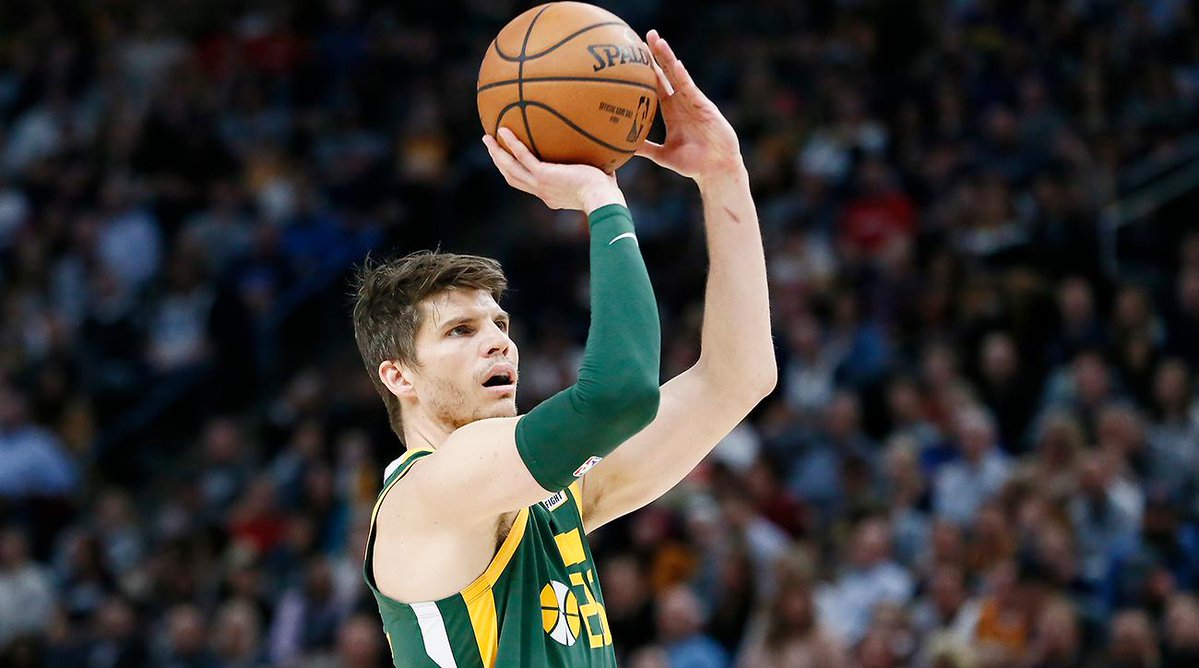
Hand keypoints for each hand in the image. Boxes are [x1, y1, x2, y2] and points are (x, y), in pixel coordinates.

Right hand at [483, 128, 625, 212]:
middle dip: (500, 162)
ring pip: (510, 168)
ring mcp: (540, 184)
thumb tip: (607, 150)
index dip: (518, 173)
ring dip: (497, 153)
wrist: (603, 200)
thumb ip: (595, 166)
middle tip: (491, 147)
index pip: (530, 184)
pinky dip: (512, 144)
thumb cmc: (607, 193)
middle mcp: (542, 191)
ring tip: (487, 138)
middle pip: (512, 177)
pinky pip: (523, 156)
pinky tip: (503, 130)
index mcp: (552, 195)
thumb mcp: (597, 179)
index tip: (513, 162)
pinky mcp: (543, 175)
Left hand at [637, 30, 743, 183]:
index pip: (656, 84)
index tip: (635, 53)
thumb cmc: (692, 164)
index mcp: (671, 111)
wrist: (715, 170)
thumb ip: (645, 148)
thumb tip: (622, 147)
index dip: (647, 68)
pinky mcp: (704, 107)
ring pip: (678, 76)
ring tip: (658, 41)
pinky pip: (691, 90)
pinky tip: (675, 65)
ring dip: (668, 58)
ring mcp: (693, 102)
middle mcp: (681, 102)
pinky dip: (683, 78)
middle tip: (646, 34)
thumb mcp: (662, 155)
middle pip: (667, 73)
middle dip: (657, 54)